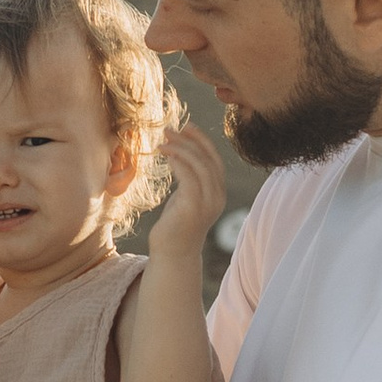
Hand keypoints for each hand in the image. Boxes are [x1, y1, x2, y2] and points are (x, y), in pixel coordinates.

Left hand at [144, 114, 228, 260]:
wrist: (172, 254)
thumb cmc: (175, 225)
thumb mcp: (186, 197)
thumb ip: (190, 179)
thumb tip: (180, 156)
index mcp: (218, 193)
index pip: (215, 159)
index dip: (202, 140)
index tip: (186, 127)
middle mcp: (217, 197)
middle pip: (208, 159)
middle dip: (189, 141)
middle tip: (169, 130)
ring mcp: (207, 203)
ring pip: (200, 166)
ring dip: (181, 149)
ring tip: (163, 142)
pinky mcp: (193, 208)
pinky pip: (189, 178)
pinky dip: (179, 163)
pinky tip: (166, 155)